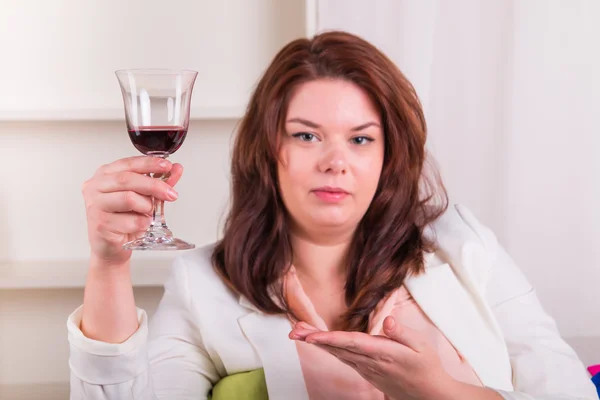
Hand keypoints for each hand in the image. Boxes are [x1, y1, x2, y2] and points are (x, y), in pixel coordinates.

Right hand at [82, 156, 182, 263]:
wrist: (112, 248)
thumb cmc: (124, 220)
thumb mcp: (144, 197)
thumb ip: (158, 182)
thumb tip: (176, 169)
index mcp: (105, 175)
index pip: (128, 163)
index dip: (149, 164)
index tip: (167, 166)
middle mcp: (95, 187)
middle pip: (127, 179)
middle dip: (154, 185)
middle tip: (170, 193)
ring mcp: (95, 206)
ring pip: (129, 199)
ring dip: (146, 207)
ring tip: (148, 214)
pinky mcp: (100, 224)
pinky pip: (131, 221)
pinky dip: (142, 223)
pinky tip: (140, 226)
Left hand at [290, 316, 464, 399]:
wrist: (429, 395)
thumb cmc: (427, 367)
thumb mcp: (422, 346)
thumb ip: (402, 332)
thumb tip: (388, 320)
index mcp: (384, 353)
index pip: (352, 343)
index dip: (330, 339)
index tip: (311, 336)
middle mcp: (371, 362)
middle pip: (338, 348)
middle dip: (314, 339)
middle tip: (294, 331)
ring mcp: (367, 368)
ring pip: (338, 354)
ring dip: (318, 343)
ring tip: (299, 333)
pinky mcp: (366, 371)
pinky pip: (344, 358)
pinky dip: (329, 349)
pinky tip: (318, 342)